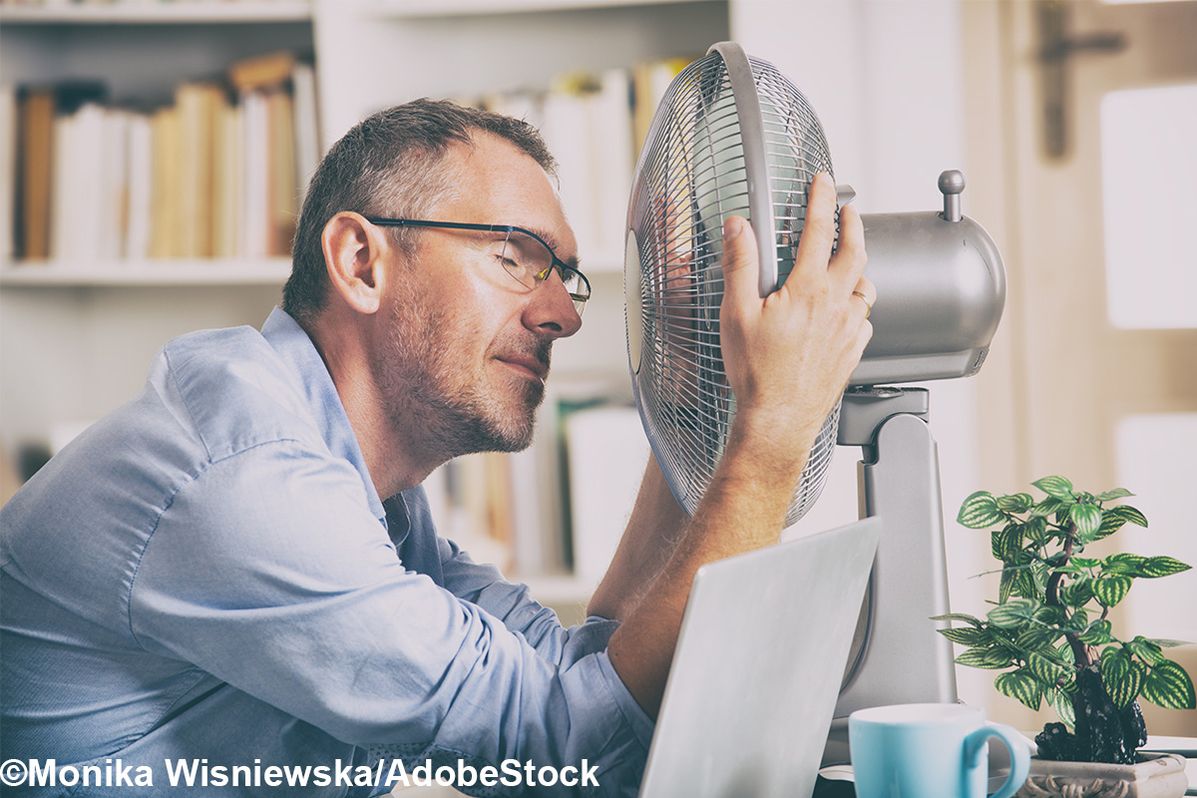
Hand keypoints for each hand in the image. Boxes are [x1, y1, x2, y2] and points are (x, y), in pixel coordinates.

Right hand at [718, 172, 873, 469]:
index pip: (819, 230)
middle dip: (853, 225)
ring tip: (848, 261)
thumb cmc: (755, 373)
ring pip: (865, 287)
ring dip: (858, 267)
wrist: (778, 420)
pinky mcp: (853, 353)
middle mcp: (836, 305)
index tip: (823, 181)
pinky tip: (848, 309)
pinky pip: (865, 319)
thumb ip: (739, 264)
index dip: (822, 199)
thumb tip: (739, 227)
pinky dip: (859, 305)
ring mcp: (849, 330)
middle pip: (856, 252)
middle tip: (849, 211)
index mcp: (808, 289)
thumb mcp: (736, 313)